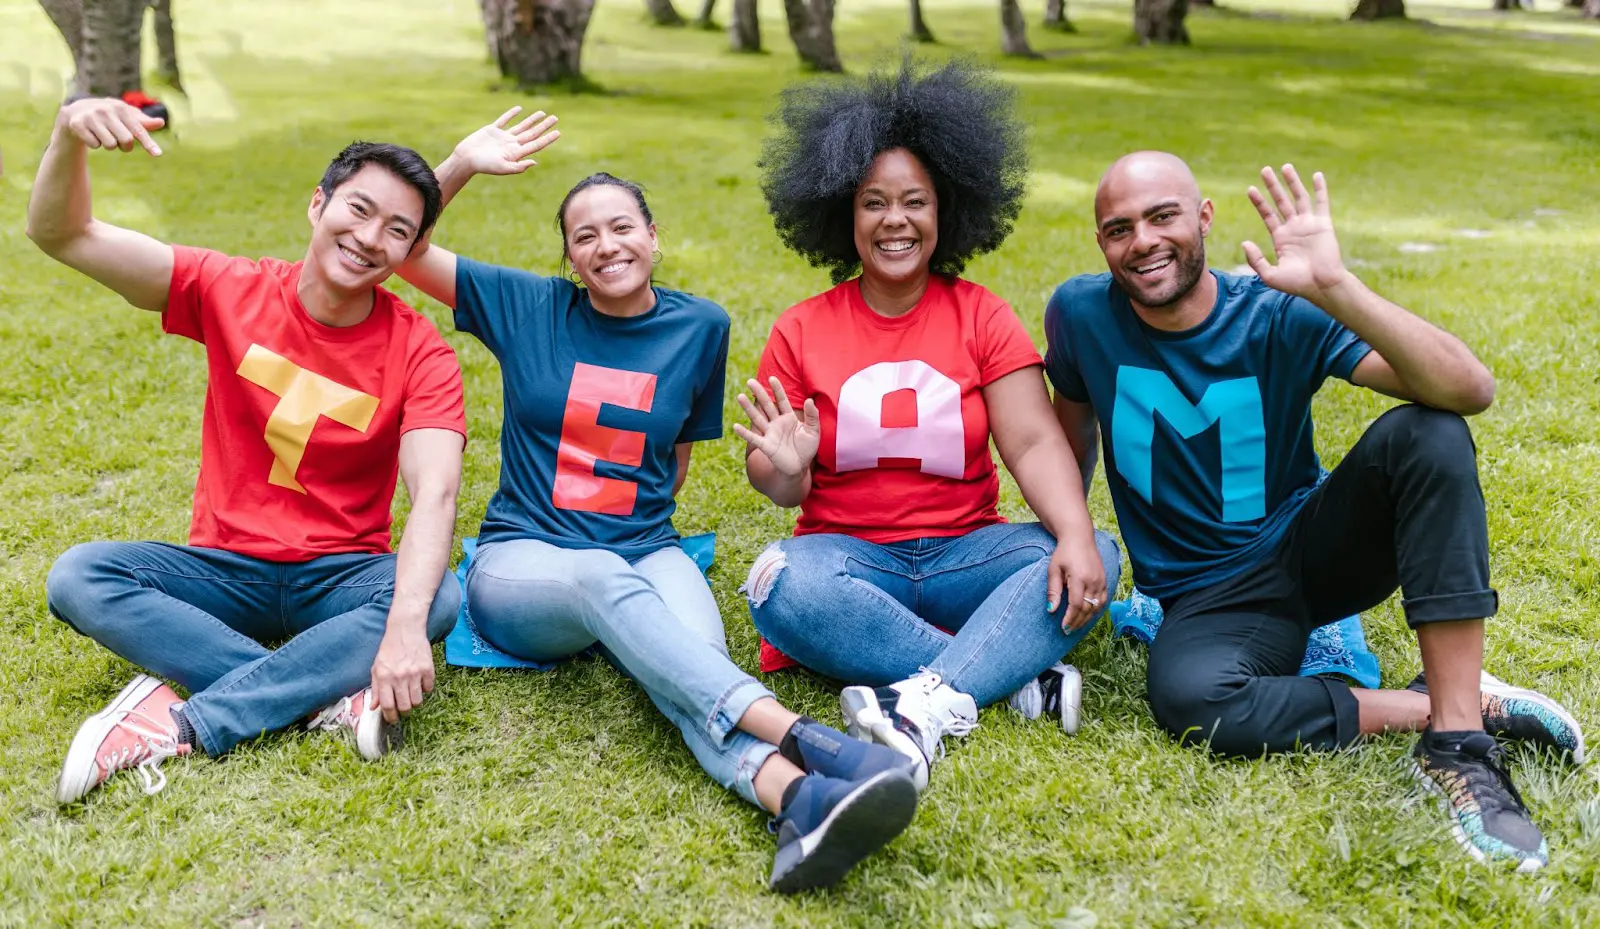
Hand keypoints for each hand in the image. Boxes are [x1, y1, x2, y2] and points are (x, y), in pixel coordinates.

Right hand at [58, 98, 162, 155]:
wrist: (77, 112)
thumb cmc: (109, 116)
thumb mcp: (125, 116)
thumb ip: (143, 122)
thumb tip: (161, 122)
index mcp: (121, 107)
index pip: (138, 130)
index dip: (148, 143)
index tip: (158, 154)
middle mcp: (106, 110)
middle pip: (126, 141)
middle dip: (125, 146)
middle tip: (119, 140)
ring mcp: (90, 116)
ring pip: (110, 145)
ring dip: (109, 145)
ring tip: (103, 134)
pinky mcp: (77, 124)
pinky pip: (94, 145)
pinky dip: (95, 144)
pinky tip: (90, 133)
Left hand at [370, 623, 435, 723]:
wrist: (406, 630)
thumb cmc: (389, 649)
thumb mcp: (377, 667)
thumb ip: (375, 688)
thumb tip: (374, 707)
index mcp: (384, 677)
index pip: (387, 705)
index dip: (390, 716)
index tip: (392, 719)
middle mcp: (399, 677)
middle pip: (404, 707)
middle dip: (404, 711)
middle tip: (403, 708)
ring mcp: (415, 673)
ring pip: (417, 701)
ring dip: (414, 702)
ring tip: (411, 695)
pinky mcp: (428, 669)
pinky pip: (429, 688)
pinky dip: (425, 689)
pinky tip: (420, 682)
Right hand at [451, 106, 559, 175]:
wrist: (465, 159)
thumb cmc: (483, 166)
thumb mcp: (502, 168)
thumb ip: (518, 167)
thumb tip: (535, 162)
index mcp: (516, 153)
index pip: (536, 144)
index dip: (548, 138)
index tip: (558, 132)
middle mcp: (512, 144)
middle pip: (532, 133)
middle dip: (544, 126)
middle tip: (555, 118)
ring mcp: (502, 137)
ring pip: (521, 126)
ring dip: (532, 120)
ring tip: (543, 113)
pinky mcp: (492, 130)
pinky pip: (504, 120)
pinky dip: (511, 114)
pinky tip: (519, 109)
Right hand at [733, 377, 820, 477]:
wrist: (799, 467)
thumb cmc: (806, 449)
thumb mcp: (814, 431)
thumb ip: (813, 416)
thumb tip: (810, 400)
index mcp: (789, 418)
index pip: (782, 400)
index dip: (777, 390)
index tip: (772, 378)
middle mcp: (777, 423)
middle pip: (766, 405)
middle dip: (759, 393)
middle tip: (750, 381)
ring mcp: (770, 433)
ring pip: (758, 418)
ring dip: (748, 408)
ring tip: (740, 396)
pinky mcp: (766, 446)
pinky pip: (754, 438)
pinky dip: (744, 433)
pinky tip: (736, 426)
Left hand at [1049, 529, 1107, 631]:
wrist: (1079, 537)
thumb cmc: (1063, 553)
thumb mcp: (1053, 569)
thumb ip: (1053, 590)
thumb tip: (1051, 610)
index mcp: (1080, 578)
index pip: (1076, 604)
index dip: (1070, 618)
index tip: (1063, 627)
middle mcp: (1093, 581)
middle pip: (1087, 608)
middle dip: (1077, 621)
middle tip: (1067, 630)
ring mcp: (1101, 581)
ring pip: (1096, 606)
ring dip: (1086, 619)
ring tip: (1076, 626)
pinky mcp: (1105, 580)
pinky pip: (1103, 600)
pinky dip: (1095, 610)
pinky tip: (1087, 615)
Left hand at [1242, 164, 1349, 302]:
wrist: (1321, 285)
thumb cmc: (1297, 284)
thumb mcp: (1270, 275)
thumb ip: (1255, 259)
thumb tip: (1244, 243)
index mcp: (1281, 238)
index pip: (1267, 215)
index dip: (1259, 202)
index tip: (1250, 188)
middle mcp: (1294, 228)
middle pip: (1281, 202)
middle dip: (1273, 186)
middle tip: (1264, 170)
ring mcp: (1308, 224)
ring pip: (1299, 198)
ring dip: (1292, 182)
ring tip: (1285, 167)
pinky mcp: (1323, 224)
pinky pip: (1321, 202)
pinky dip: (1320, 188)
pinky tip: (1316, 175)